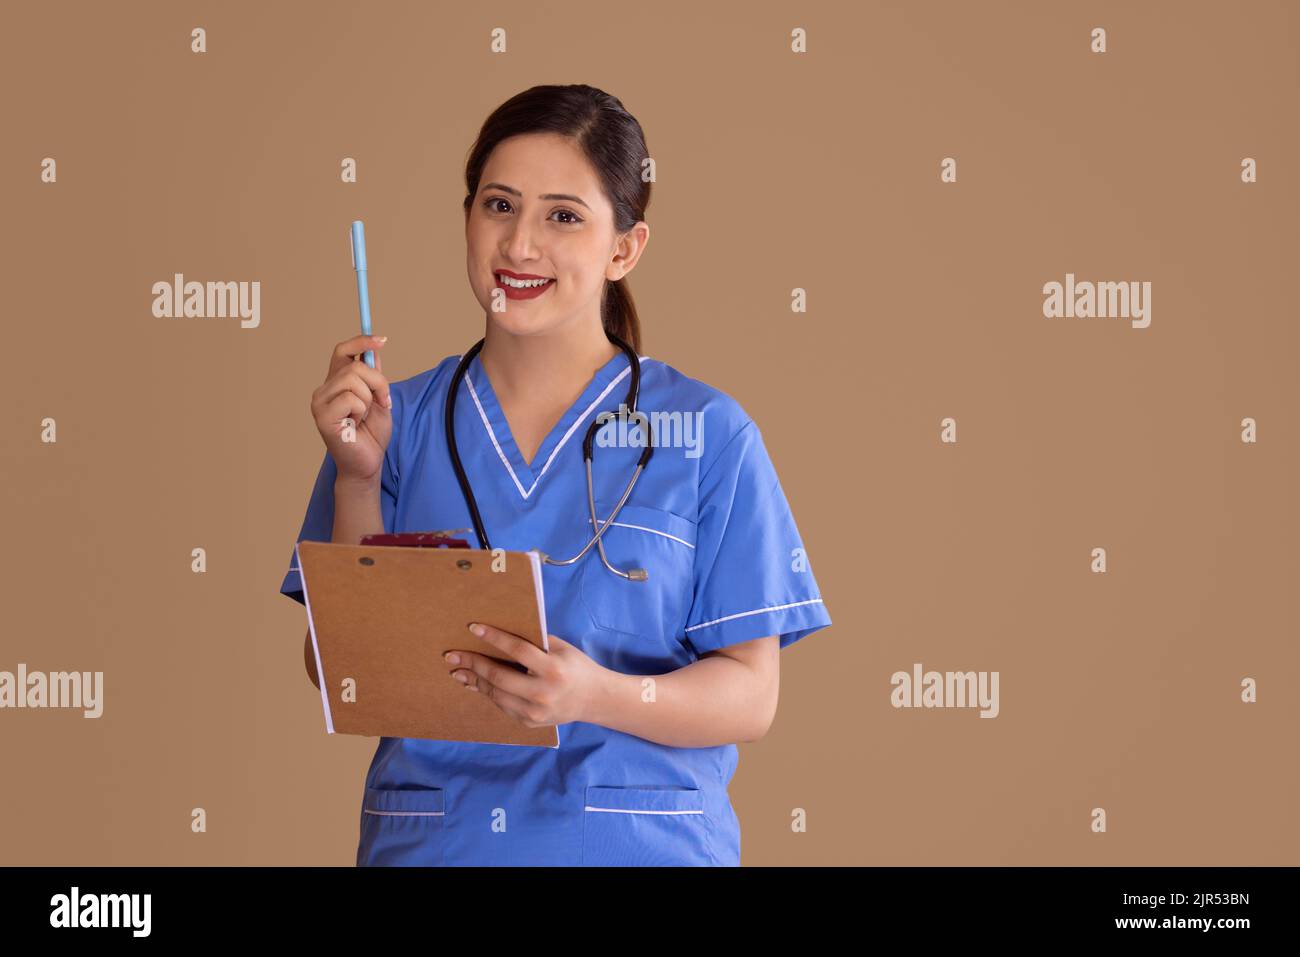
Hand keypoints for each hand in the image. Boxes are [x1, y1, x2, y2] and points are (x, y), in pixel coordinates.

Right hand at [310, 334, 391, 482]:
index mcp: (336, 383)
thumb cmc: (371, 434)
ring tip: (364, 417)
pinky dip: (361, 411)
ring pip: (353, 380)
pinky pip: (350, 399)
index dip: (361, 342)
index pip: (342, 352)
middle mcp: (324, 390)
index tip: (382, 340)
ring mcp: (320, 402)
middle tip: (383, 401)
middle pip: (355, 366)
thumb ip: (374, 376)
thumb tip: (374, 348)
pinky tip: (355, 424)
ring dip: (369, 399)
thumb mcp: (379, 399)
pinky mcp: (322, 416)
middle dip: (378, 382)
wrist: (368, 463)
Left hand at [444, 623, 607, 727]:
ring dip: (475, 681)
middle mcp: (543, 693)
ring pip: (496, 695)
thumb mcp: (561, 648)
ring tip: (458, 671)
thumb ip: (535, 642)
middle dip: (474, 664)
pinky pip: (502, 705)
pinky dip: (488, 693)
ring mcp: (535, 712)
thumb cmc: (575, 666)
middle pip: (500, 677)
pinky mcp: (529, 722)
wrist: (594, 699)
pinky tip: (476, 684)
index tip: (474, 628)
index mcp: (553, 669)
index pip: (518, 651)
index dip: (494, 638)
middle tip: (453, 655)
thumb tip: (500, 634)